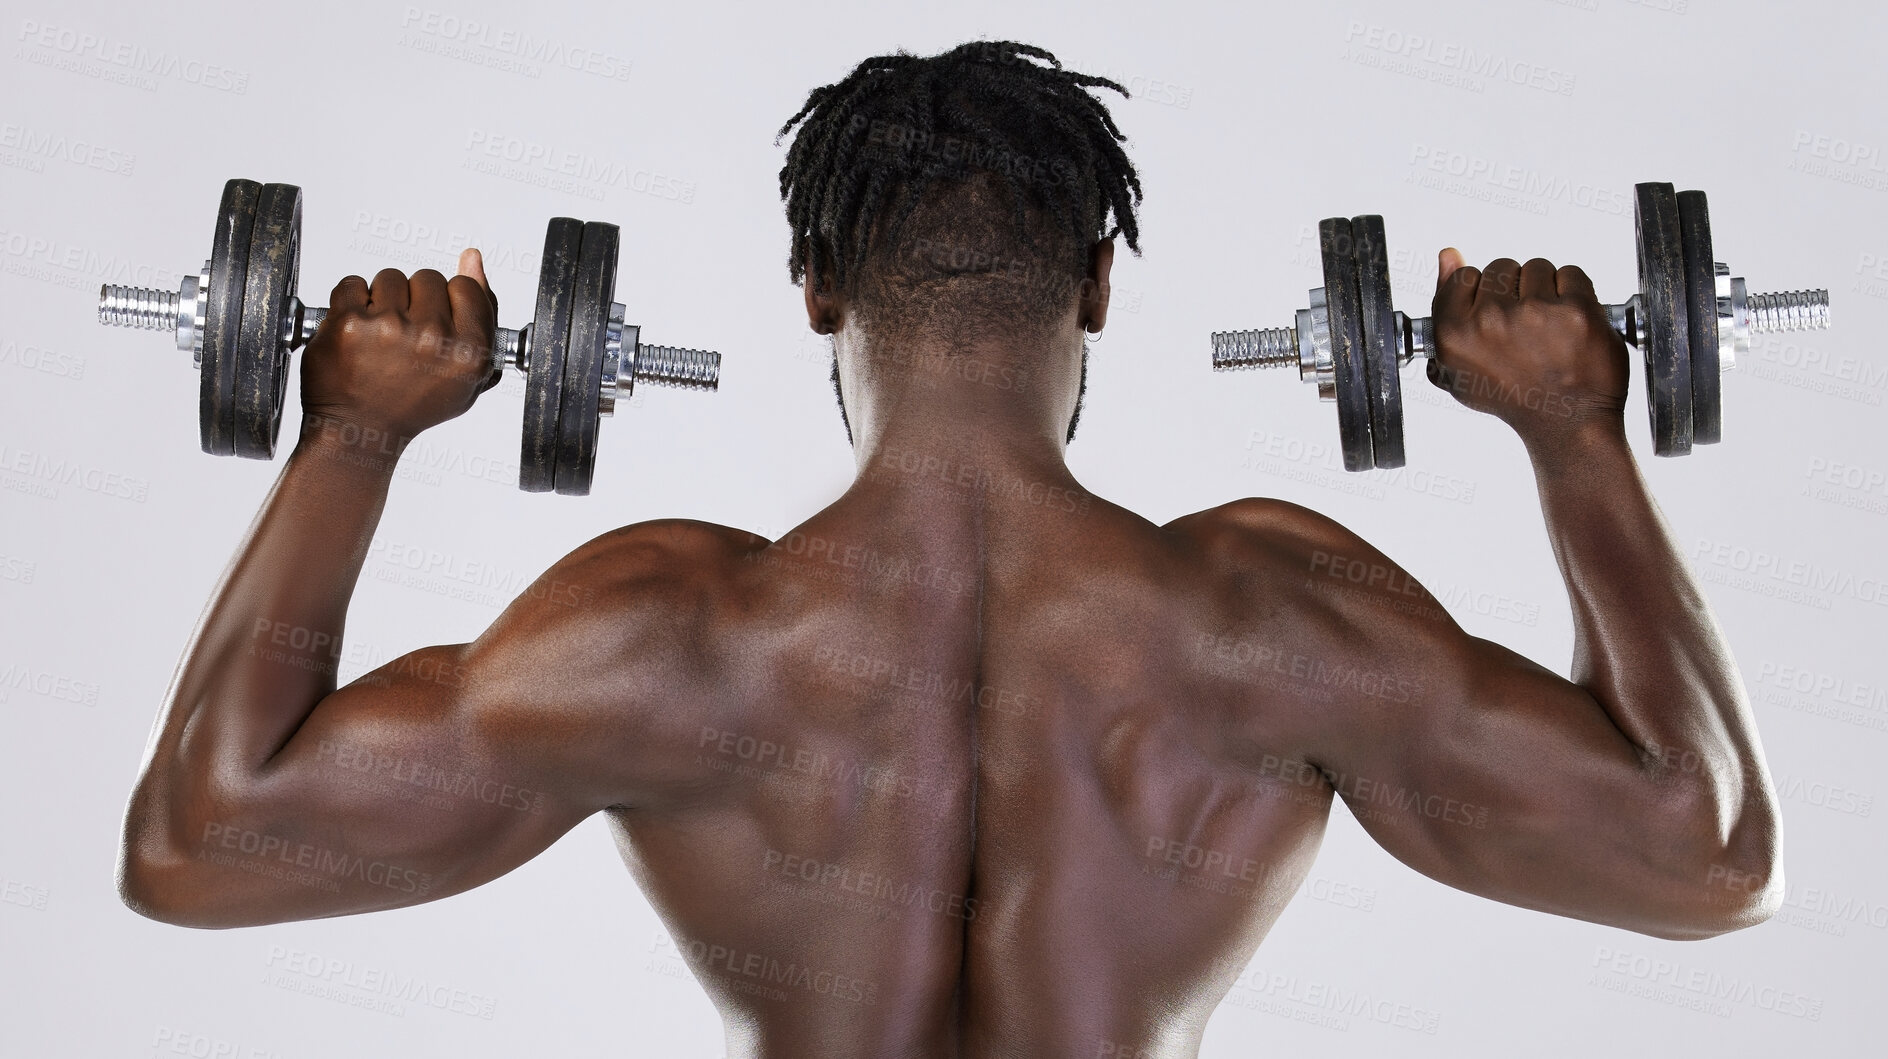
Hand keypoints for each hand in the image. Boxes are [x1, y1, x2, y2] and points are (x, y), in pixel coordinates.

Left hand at [300, 249, 500, 443]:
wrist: (359, 430)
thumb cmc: (413, 402)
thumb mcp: (465, 372)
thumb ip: (480, 314)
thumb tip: (473, 257)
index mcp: (469, 352)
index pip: (466, 287)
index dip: (447, 303)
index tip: (434, 324)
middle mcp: (433, 338)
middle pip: (428, 277)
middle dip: (414, 300)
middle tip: (403, 336)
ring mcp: (389, 328)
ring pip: (390, 277)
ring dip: (382, 299)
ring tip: (378, 335)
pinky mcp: (349, 323)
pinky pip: (353, 283)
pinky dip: (350, 302)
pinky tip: (356, 332)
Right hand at [1426, 249, 1629, 445]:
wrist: (1566, 421)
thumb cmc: (1513, 396)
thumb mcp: (1460, 366)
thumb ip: (1445, 306)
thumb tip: (1448, 256)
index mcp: (1455, 334)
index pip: (1464, 276)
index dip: (1483, 294)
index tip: (1497, 317)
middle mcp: (1490, 320)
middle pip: (1502, 268)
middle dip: (1516, 291)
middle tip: (1526, 328)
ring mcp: (1534, 312)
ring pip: (1537, 268)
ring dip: (1546, 291)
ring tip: (1549, 328)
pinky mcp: (1576, 309)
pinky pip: (1572, 274)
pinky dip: (1576, 294)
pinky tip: (1570, 324)